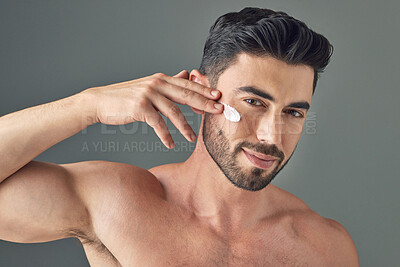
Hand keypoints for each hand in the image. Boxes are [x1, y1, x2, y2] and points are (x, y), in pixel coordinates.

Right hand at [82, 70, 222, 148]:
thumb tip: (186, 74)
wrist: (100, 101)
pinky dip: (165, 136)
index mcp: (161, 79)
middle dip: (205, 104)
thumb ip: (169, 82)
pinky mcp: (140, 107)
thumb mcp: (149, 86)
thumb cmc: (126, 96)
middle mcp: (157, 84)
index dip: (205, 92)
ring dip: (185, 127)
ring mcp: (148, 94)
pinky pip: (158, 124)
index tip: (219, 98)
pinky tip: (170, 145)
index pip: (188, 85)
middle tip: (219, 112)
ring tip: (192, 139)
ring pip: (173, 111)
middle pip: (186, 95)